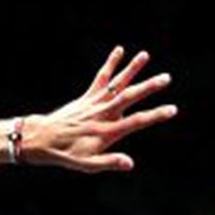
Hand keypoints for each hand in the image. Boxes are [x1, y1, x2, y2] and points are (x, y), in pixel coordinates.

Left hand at [21, 48, 177, 172]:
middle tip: (166, 78)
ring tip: (145, 55)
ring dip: (131, 69)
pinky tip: (120, 50)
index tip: (172, 109)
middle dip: (148, 87)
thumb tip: (130, 164)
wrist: (41, 139)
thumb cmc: (66, 154)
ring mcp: (95, 103)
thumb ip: (109, 162)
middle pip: (129, 97)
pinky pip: (101, 77)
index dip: (155, 115)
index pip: (136, 122)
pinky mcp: (88, 96)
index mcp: (107, 131)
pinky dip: (111, 64)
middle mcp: (103, 114)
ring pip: (116, 84)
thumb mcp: (87, 165)